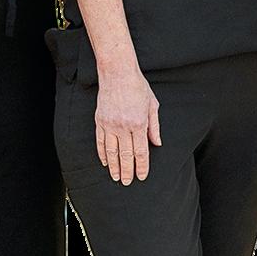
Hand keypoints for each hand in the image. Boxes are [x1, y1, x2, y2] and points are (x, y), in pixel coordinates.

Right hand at [94, 62, 162, 186]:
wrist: (117, 73)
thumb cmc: (138, 87)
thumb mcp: (152, 105)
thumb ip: (154, 126)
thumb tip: (157, 144)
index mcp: (139, 123)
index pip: (141, 151)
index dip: (142, 166)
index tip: (141, 176)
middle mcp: (124, 126)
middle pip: (126, 155)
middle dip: (127, 171)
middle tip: (126, 182)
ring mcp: (110, 124)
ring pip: (112, 152)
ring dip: (114, 167)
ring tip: (115, 178)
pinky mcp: (99, 121)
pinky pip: (100, 142)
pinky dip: (102, 154)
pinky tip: (105, 162)